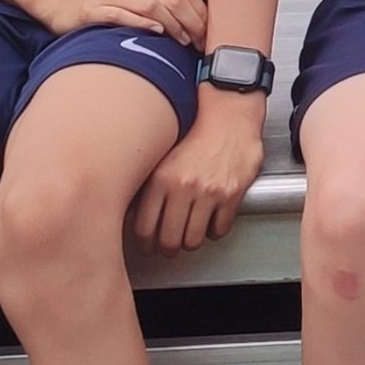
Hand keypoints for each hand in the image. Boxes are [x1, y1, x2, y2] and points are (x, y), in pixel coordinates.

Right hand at [38, 0, 206, 43]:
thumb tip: (199, 21)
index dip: (200, 13)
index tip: (208, 33)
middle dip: (191, 23)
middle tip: (199, 43)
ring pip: (152, 6)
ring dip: (172, 26)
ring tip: (182, 42)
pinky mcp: (94, 9)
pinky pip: (122, 15)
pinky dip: (142, 24)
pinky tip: (155, 33)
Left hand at [132, 96, 265, 252]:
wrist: (229, 114)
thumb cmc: (195, 132)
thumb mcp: (162, 156)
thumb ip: (147, 184)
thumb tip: (132, 215)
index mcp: (160, 178)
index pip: (144, 227)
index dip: (145, 243)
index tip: (148, 246)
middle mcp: (182, 187)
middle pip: (169, 239)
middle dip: (168, 249)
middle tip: (168, 247)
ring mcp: (208, 192)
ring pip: (194, 240)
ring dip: (191, 242)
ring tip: (189, 236)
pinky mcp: (231, 195)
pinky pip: (219, 230)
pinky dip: (214, 231)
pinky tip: (210, 222)